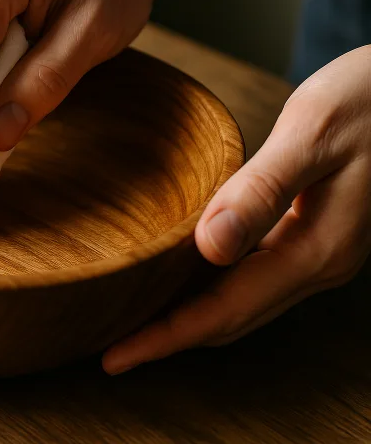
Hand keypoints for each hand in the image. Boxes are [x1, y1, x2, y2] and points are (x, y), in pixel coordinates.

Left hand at [103, 45, 370, 374]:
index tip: (116, 357)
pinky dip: (210, 290)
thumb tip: (209, 248)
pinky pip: (252, 279)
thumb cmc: (369, 99)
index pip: (225, 311)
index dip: (167, 338)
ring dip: (187, 319)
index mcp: (316, 248)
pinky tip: (179, 280)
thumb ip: (261, 190)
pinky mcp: (313, 236)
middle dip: (169, 339)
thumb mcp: (312, 134)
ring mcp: (317, 253)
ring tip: (135, 323)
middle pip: (230, 319)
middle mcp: (317, 263)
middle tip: (112, 352)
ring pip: (241, 304)